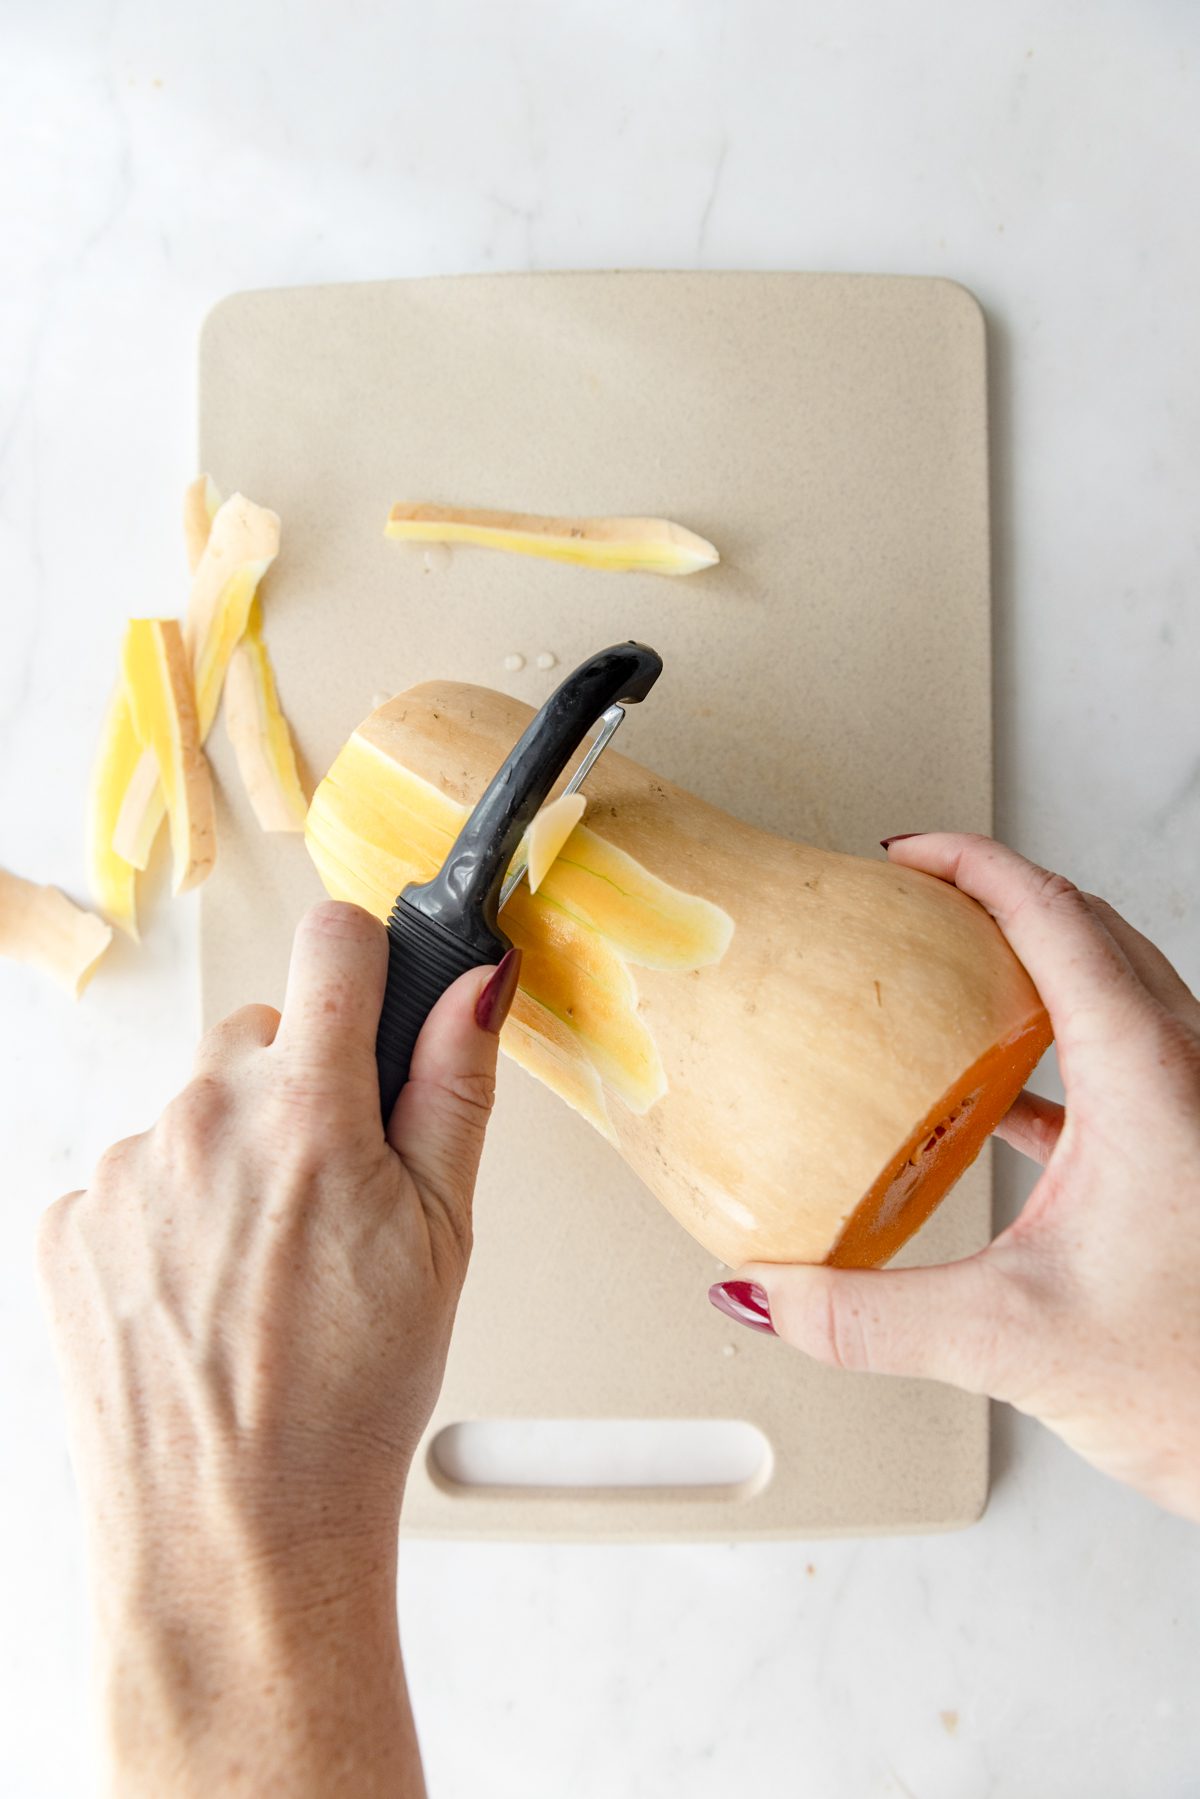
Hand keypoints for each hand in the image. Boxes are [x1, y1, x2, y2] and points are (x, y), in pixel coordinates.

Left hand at [38, 902, 520, 1795]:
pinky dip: (170, 1211)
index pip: (334, 940)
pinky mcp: (68, 1223)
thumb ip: (456, 1089)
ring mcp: (124, 1172)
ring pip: (195, 1108)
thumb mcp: (447, 1237)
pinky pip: (133, 1174)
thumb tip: (477, 981)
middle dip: (304, 1083)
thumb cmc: (352, 1399)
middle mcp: (202, 1121)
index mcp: (309, 1111)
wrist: (234, 1531)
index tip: (374, 1003)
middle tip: (335, 1189)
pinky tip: (205, 1290)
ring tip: (265, 1263)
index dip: (367, 963)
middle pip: (261, 1032)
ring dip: (233, 1151)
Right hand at [712, 835, 1199, 1522]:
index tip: (906, 856)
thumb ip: (870, 1318)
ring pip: (1115, 986)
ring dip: (1032, 964)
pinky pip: (1119, 1057)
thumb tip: (770, 1292)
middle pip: (1089, 930)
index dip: (973, 866)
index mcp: (1149, 1079)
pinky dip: (1053, 1045)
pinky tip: (1002, 1098)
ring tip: (949, 978)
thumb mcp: (1012, 1342)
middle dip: (996, 895)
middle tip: (916, 897)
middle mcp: (1187, 1073)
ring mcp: (1197, 1109)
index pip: (1054, 918)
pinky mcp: (1190, 1154)